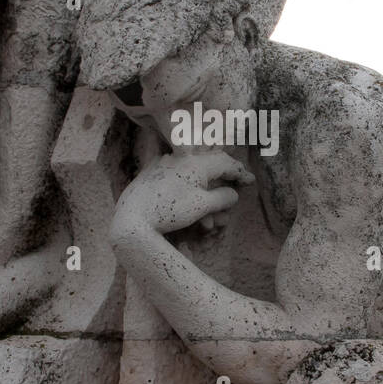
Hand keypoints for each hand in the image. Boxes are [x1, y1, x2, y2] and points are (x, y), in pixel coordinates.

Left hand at [112, 150, 254, 237]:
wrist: (132, 218)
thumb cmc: (169, 211)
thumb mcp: (202, 206)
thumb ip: (222, 198)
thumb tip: (233, 194)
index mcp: (195, 164)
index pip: (225, 163)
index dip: (240, 172)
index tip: (250, 181)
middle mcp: (180, 159)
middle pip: (210, 165)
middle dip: (224, 180)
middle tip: (235, 187)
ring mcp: (164, 166)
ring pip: (193, 176)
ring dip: (205, 197)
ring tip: (207, 223)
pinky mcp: (152, 175)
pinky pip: (177, 179)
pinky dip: (188, 193)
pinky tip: (189, 207)